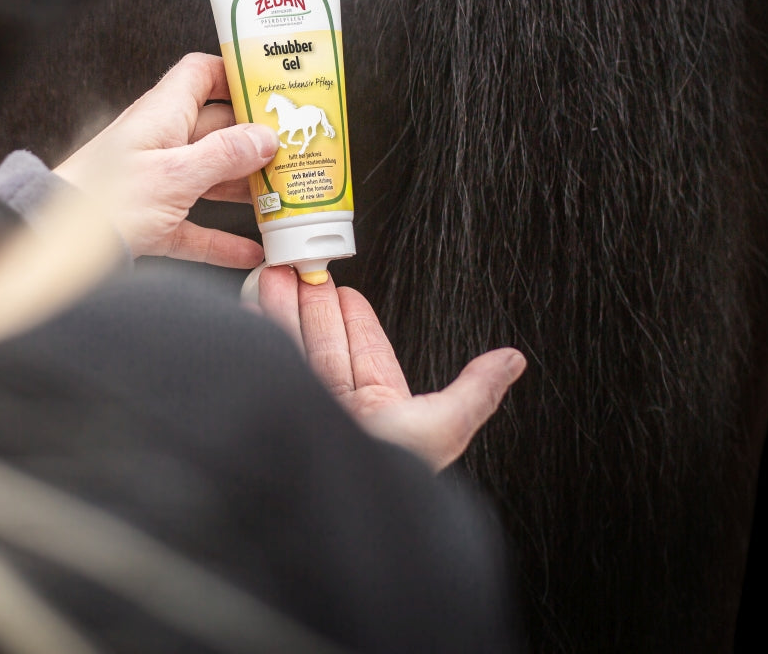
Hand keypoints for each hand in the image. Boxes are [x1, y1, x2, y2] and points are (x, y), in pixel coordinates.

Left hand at [54, 53, 277, 267]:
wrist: (53, 250)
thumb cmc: (101, 202)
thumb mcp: (174, 174)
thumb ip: (222, 155)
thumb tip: (263, 137)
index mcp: (161, 115)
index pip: (200, 74)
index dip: (235, 73)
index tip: (271, 84)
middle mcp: (158, 142)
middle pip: (216, 130)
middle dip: (255, 141)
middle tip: (294, 150)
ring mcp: (154, 181)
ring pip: (209, 178)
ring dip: (244, 189)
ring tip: (282, 196)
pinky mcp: (149, 220)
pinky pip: (194, 225)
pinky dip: (221, 239)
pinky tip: (250, 250)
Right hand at [258, 266, 524, 470]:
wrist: (329, 496)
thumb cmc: (386, 468)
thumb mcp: (443, 425)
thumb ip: (475, 390)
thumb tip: (511, 362)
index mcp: (382, 414)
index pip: (367, 354)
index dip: (356, 319)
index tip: (345, 291)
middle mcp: (341, 411)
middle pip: (327, 344)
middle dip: (315, 305)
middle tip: (304, 270)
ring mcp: (306, 407)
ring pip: (296, 346)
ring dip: (286, 307)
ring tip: (278, 274)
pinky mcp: (274, 405)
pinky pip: (270, 357)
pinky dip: (261, 327)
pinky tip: (256, 304)